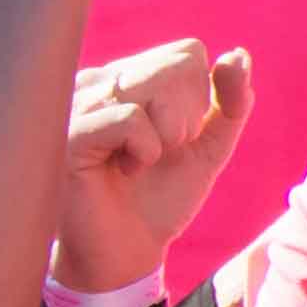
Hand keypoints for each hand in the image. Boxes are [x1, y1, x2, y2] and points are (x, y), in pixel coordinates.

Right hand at [51, 37, 251, 296]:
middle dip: (186, 120)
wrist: (126, 254)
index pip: (187, 53)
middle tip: (157, 154)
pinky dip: (143, 150)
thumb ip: (231, 104)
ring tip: (136, 163)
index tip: (174, 139)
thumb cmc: (159, 200)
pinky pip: (129, 118)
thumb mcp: (207, 148)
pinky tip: (121, 170)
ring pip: (154, 85)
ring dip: (165, 137)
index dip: (199, 99)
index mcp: (126, 77)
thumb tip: (238, 55)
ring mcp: (77, 101)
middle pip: (176, 64)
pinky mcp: (68, 131)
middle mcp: (97, 80)